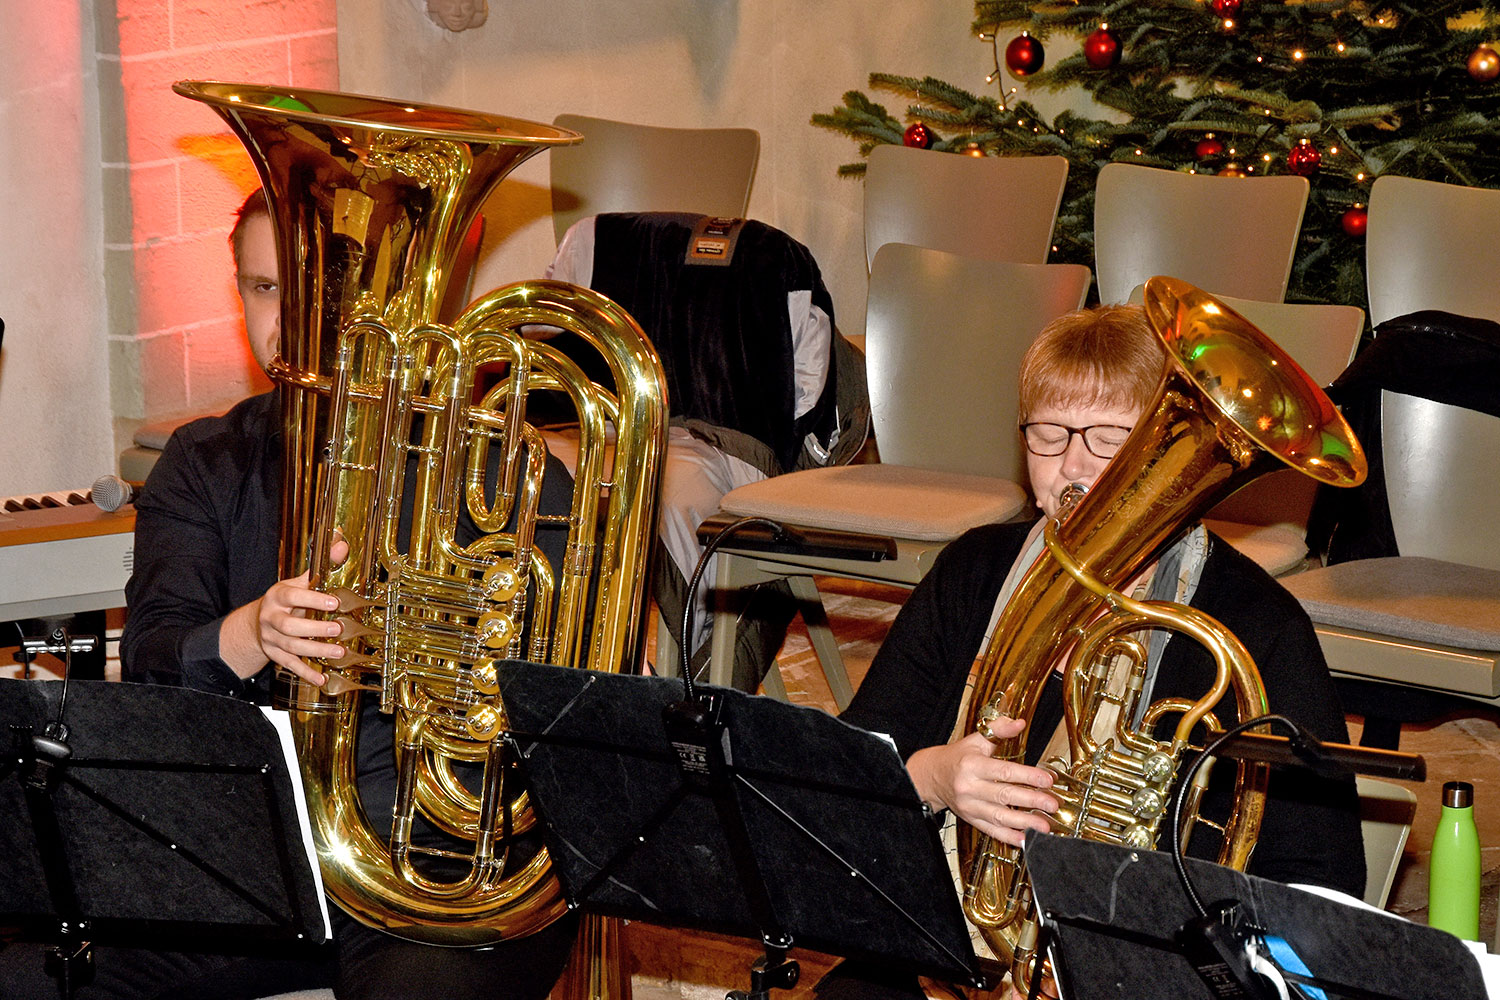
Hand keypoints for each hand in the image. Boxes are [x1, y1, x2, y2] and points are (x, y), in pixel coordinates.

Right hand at [220, 534, 349, 683]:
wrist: (256, 622)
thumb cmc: (285, 600)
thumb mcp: (297, 582)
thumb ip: (320, 567)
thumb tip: (341, 544)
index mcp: (277, 596)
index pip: (292, 596)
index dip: (312, 599)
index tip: (334, 602)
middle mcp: (271, 617)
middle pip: (289, 626)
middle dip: (314, 629)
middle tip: (338, 628)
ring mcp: (270, 638)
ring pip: (291, 647)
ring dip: (315, 651)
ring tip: (339, 652)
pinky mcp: (274, 654)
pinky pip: (289, 665)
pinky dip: (305, 673)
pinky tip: (322, 678)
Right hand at [906, 715, 1057, 847]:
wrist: (932, 776)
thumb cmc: (958, 757)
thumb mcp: (975, 740)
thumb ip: (998, 729)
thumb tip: (1019, 723)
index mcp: (972, 765)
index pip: (1004, 772)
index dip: (1028, 776)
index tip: (1047, 780)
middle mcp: (969, 787)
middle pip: (1004, 796)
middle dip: (1031, 801)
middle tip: (1052, 804)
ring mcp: (969, 806)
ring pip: (999, 817)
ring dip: (1024, 823)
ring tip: (1044, 825)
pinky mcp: (970, 819)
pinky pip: (991, 830)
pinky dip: (1008, 837)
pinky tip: (1024, 839)